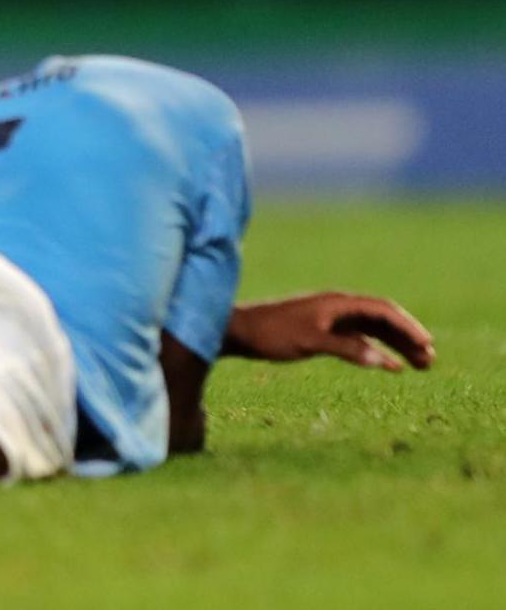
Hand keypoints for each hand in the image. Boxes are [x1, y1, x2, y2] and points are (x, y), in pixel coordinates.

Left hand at [226, 292, 434, 371]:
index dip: (407, 326)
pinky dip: (376, 350)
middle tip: (430, 360)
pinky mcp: (322, 330)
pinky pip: (358, 338)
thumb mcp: (310, 342)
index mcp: (336, 303)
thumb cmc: (271, 334)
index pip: (381, 309)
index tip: (427, 344)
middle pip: (381, 319)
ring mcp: (330, 318)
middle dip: (407, 337)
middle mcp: (336, 306)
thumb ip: (347, 350)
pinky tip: (390, 365)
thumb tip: (386, 363)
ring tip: (419, 365)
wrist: (238, 331)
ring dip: (396, 345)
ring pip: (372, 329)